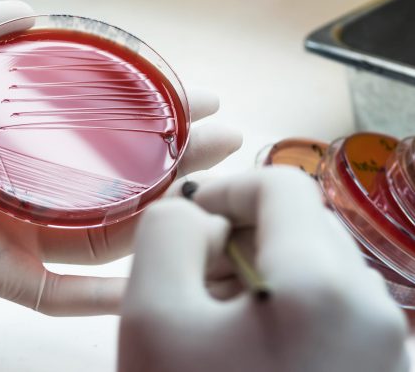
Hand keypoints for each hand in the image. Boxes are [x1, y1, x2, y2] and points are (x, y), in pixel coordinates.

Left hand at [0, 1, 238, 323]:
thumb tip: (22, 8)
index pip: (78, 118)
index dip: (134, 104)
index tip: (184, 88)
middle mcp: (1, 179)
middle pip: (101, 170)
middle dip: (166, 152)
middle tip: (224, 135)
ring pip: (93, 224)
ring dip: (153, 209)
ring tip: (210, 187)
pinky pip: (50, 289)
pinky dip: (100, 293)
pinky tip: (150, 278)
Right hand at [119, 167, 408, 371]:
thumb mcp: (151, 317)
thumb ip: (169, 233)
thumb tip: (200, 215)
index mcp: (325, 288)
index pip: (281, 185)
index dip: (223, 190)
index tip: (185, 220)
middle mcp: (377, 314)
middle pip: (304, 226)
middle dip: (241, 239)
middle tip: (191, 283)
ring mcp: (388, 354)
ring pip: (318, 271)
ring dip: (260, 276)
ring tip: (213, 327)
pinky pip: (332, 316)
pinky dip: (285, 313)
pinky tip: (244, 354)